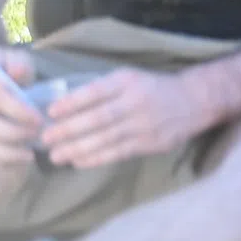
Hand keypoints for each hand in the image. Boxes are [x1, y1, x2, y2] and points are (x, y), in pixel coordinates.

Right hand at [0, 50, 43, 168]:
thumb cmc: (6, 68)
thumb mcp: (15, 57)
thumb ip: (20, 64)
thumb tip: (19, 72)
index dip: (18, 109)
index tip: (39, 119)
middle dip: (14, 133)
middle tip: (37, 134)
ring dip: (7, 152)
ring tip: (30, 155)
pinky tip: (19, 161)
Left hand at [37, 66, 215, 170]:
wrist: (195, 101)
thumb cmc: (153, 89)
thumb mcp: (130, 79)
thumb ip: (103, 90)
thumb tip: (64, 107)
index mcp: (129, 81)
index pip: (97, 92)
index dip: (73, 103)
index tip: (51, 112)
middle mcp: (136, 101)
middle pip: (99, 118)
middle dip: (69, 130)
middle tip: (45, 139)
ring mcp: (144, 124)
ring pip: (106, 138)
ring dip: (77, 148)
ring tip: (56, 155)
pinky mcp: (150, 143)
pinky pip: (118, 152)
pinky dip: (96, 158)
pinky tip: (78, 161)